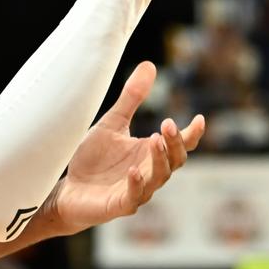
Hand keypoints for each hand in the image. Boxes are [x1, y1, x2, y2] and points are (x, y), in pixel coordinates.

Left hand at [46, 61, 203, 233]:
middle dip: (175, 143)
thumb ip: (131, 98)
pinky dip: (136, 184)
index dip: (192, 135)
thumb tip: (150, 64)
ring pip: (159, 177)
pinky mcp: (119, 204)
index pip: (179, 145)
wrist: (68, 190)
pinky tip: (133, 170)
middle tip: (168, 124)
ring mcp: (136, 190)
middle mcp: (149, 172)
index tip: (199, 119)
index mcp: (150, 152)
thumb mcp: (112, 123)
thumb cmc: (93, 158)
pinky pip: (134, 197)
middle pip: (174, 160)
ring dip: (159, 159)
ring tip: (154, 139)